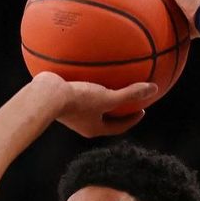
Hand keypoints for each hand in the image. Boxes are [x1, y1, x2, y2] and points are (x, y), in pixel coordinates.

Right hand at [35, 72, 157, 137]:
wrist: (45, 95)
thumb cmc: (78, 99)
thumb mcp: (107, 97)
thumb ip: (130, 94)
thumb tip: (154, 89)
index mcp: (94, 128)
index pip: (119, 127)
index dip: (132, 119)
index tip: (142, 109)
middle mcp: (83, 124)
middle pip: (105, 118)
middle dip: (117, 110)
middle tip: (129, 100)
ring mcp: (71, 114)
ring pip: (91, 106)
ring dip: (101, 98)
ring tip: (108, 86)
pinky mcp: (62, 101)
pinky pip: (79, 94)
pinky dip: (86, 86)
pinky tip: (87, 72)